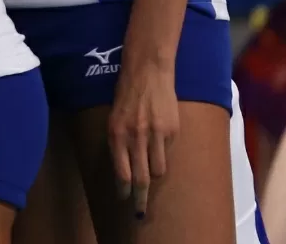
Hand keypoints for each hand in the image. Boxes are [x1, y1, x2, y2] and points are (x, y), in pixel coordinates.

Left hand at [107, 57, 178, 218]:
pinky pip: (167, 152)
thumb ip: (119, 142)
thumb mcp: (114, 118)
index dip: (123, 190)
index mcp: (116, 134)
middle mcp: (134, 137)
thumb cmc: (126, 95)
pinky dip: (164, 153)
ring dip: (154, 174)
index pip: (121, 172)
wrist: (147, 72)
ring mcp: (154, 135)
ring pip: (157, 170)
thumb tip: (125, 167)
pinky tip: (160, 141)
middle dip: (140, 198)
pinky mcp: (171, 131)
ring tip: (150, 170)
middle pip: (140, 178)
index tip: (124, 201)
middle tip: (140, 212)